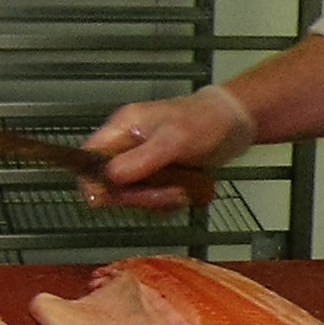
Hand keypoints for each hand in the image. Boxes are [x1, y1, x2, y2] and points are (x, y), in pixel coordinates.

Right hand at [82, 84, 255, 209]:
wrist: (235, 124)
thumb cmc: (206, 122)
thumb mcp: (174, 140)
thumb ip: (141, 160)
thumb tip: (109, 179)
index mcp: (122, 129)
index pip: (88, 158)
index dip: (93, 181)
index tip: (108, 199)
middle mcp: (127, 147)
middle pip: (111, 184)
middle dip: (139, 195)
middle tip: (168, 192)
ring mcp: (143, 163)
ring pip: (133, 196)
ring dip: (158, 200)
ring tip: (182, 190)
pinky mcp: (159, 176)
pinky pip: (153, 200)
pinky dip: (169, 202)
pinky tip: (186, 192)